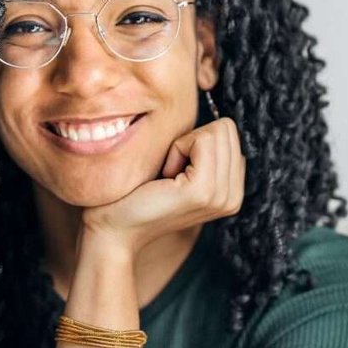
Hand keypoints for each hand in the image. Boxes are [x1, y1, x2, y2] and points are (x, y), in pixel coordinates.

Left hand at [80, 117, 244, 254]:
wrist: (113, 230)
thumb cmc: (137, 194)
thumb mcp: (179, 169)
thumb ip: (203, 151)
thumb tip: (215, 118)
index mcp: (232, 191)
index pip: (230, 134)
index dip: (195, 142)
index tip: (174, 170)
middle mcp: (233, 197)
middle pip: (226, 129)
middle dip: (191, 141)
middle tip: (168, 173)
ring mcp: (221, 196)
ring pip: (216, 131)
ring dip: (183, 146)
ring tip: (166, 177)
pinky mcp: (203, 191)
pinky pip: (201, 140)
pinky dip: (177, 149)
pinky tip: (164, 177)